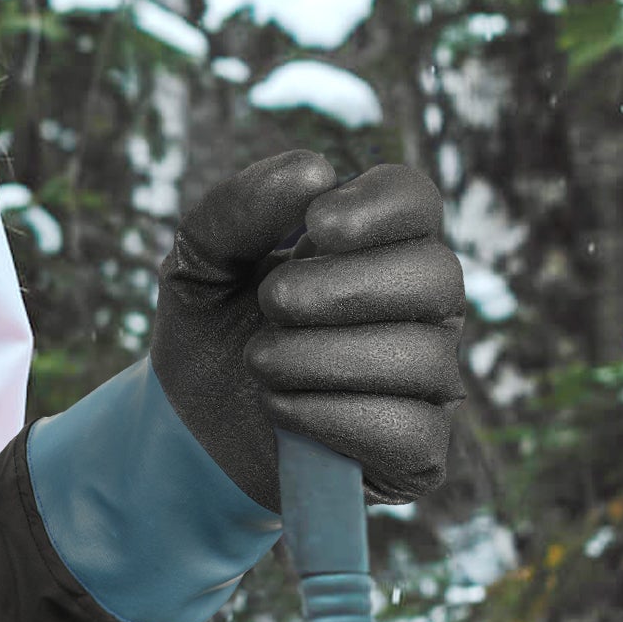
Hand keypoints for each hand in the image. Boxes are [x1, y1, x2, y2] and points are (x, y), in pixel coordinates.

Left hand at [150, 152, 466, 511]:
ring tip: (260, 361)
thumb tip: (314, 169)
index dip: (379, 206)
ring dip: (320, 356)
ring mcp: (429, 380)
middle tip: (272, 303)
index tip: (316, 224)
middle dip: (343, 288)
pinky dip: (332, 415)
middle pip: (438, 276)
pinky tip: (282, 406)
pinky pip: (409, 429)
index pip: (417, 201)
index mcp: (379, 247)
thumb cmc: (210, 330)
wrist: (184, 426)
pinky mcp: (418, 452)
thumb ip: (237, 208)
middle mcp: (422, 309)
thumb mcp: (198, 262)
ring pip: (421, 357)